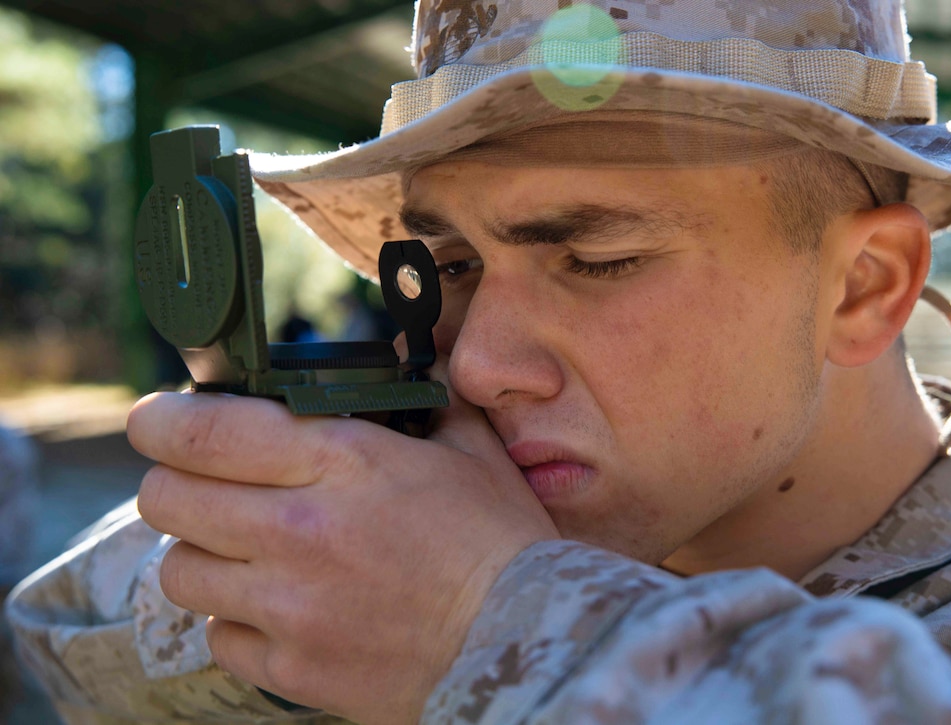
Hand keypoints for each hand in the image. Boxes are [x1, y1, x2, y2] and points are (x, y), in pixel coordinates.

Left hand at [128, 371, 556, 722]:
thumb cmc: (505, 545)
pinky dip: (237, 620)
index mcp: (342, 463)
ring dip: (203, 552)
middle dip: (174, 482)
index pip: (204, 432)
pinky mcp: (293, 669)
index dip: (159, 420)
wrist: (528, 648)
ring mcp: (290, 607)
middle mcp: (300, 532)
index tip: (155, 420)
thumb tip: (407, 353)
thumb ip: (427, 397)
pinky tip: (279, 607)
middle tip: (205, 483)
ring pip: (181, 572)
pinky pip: (220, 638)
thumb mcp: (473, 452)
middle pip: (167, 499)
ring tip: (245, 549)